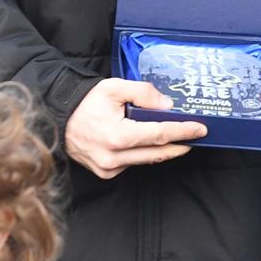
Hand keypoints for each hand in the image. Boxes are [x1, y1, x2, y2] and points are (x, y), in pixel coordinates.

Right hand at [64, 78, 205, 179]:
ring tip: (177, 139)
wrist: (59, 118)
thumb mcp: (114, 87)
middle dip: (179, 145)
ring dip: (163, 150)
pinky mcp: (106, 173)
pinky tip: (146, 143)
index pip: (159, 135)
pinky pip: (132, 164)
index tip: (200, 130)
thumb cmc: (86, 102)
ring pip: (146, 160)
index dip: (182, 132)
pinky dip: (142, 154)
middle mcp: (114, 157)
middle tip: (196, 137)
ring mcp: (109, 168)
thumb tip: (167, 105)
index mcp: (117, 136)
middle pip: (158, 153)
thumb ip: (143, 93)